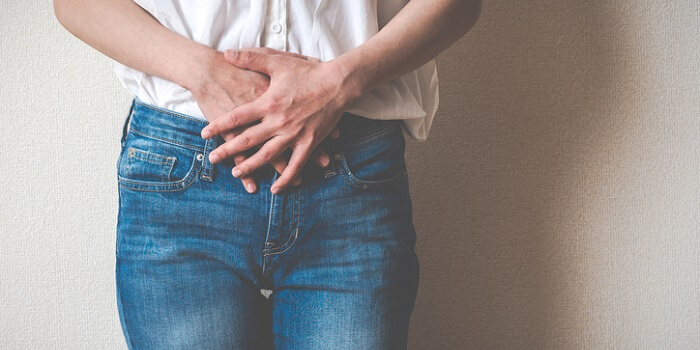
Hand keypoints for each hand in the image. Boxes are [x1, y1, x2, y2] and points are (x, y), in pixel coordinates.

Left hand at [200, 48, 360, 193]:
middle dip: (228, 151)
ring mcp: (295, 134)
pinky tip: (276, 188)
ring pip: (268, 155)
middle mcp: (279, 121)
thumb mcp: (278, 61)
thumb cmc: (308, 72)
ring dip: (251, 166)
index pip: (238, 117)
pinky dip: (286, 178)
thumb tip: (227, 53)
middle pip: (248, 140)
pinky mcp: (310, 142)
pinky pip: (296, 165)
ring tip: (237, 173)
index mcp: (269, 102)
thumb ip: (251, 58)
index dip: (219, 125)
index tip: (205, 134)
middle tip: (213, 159)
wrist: (338, 83)